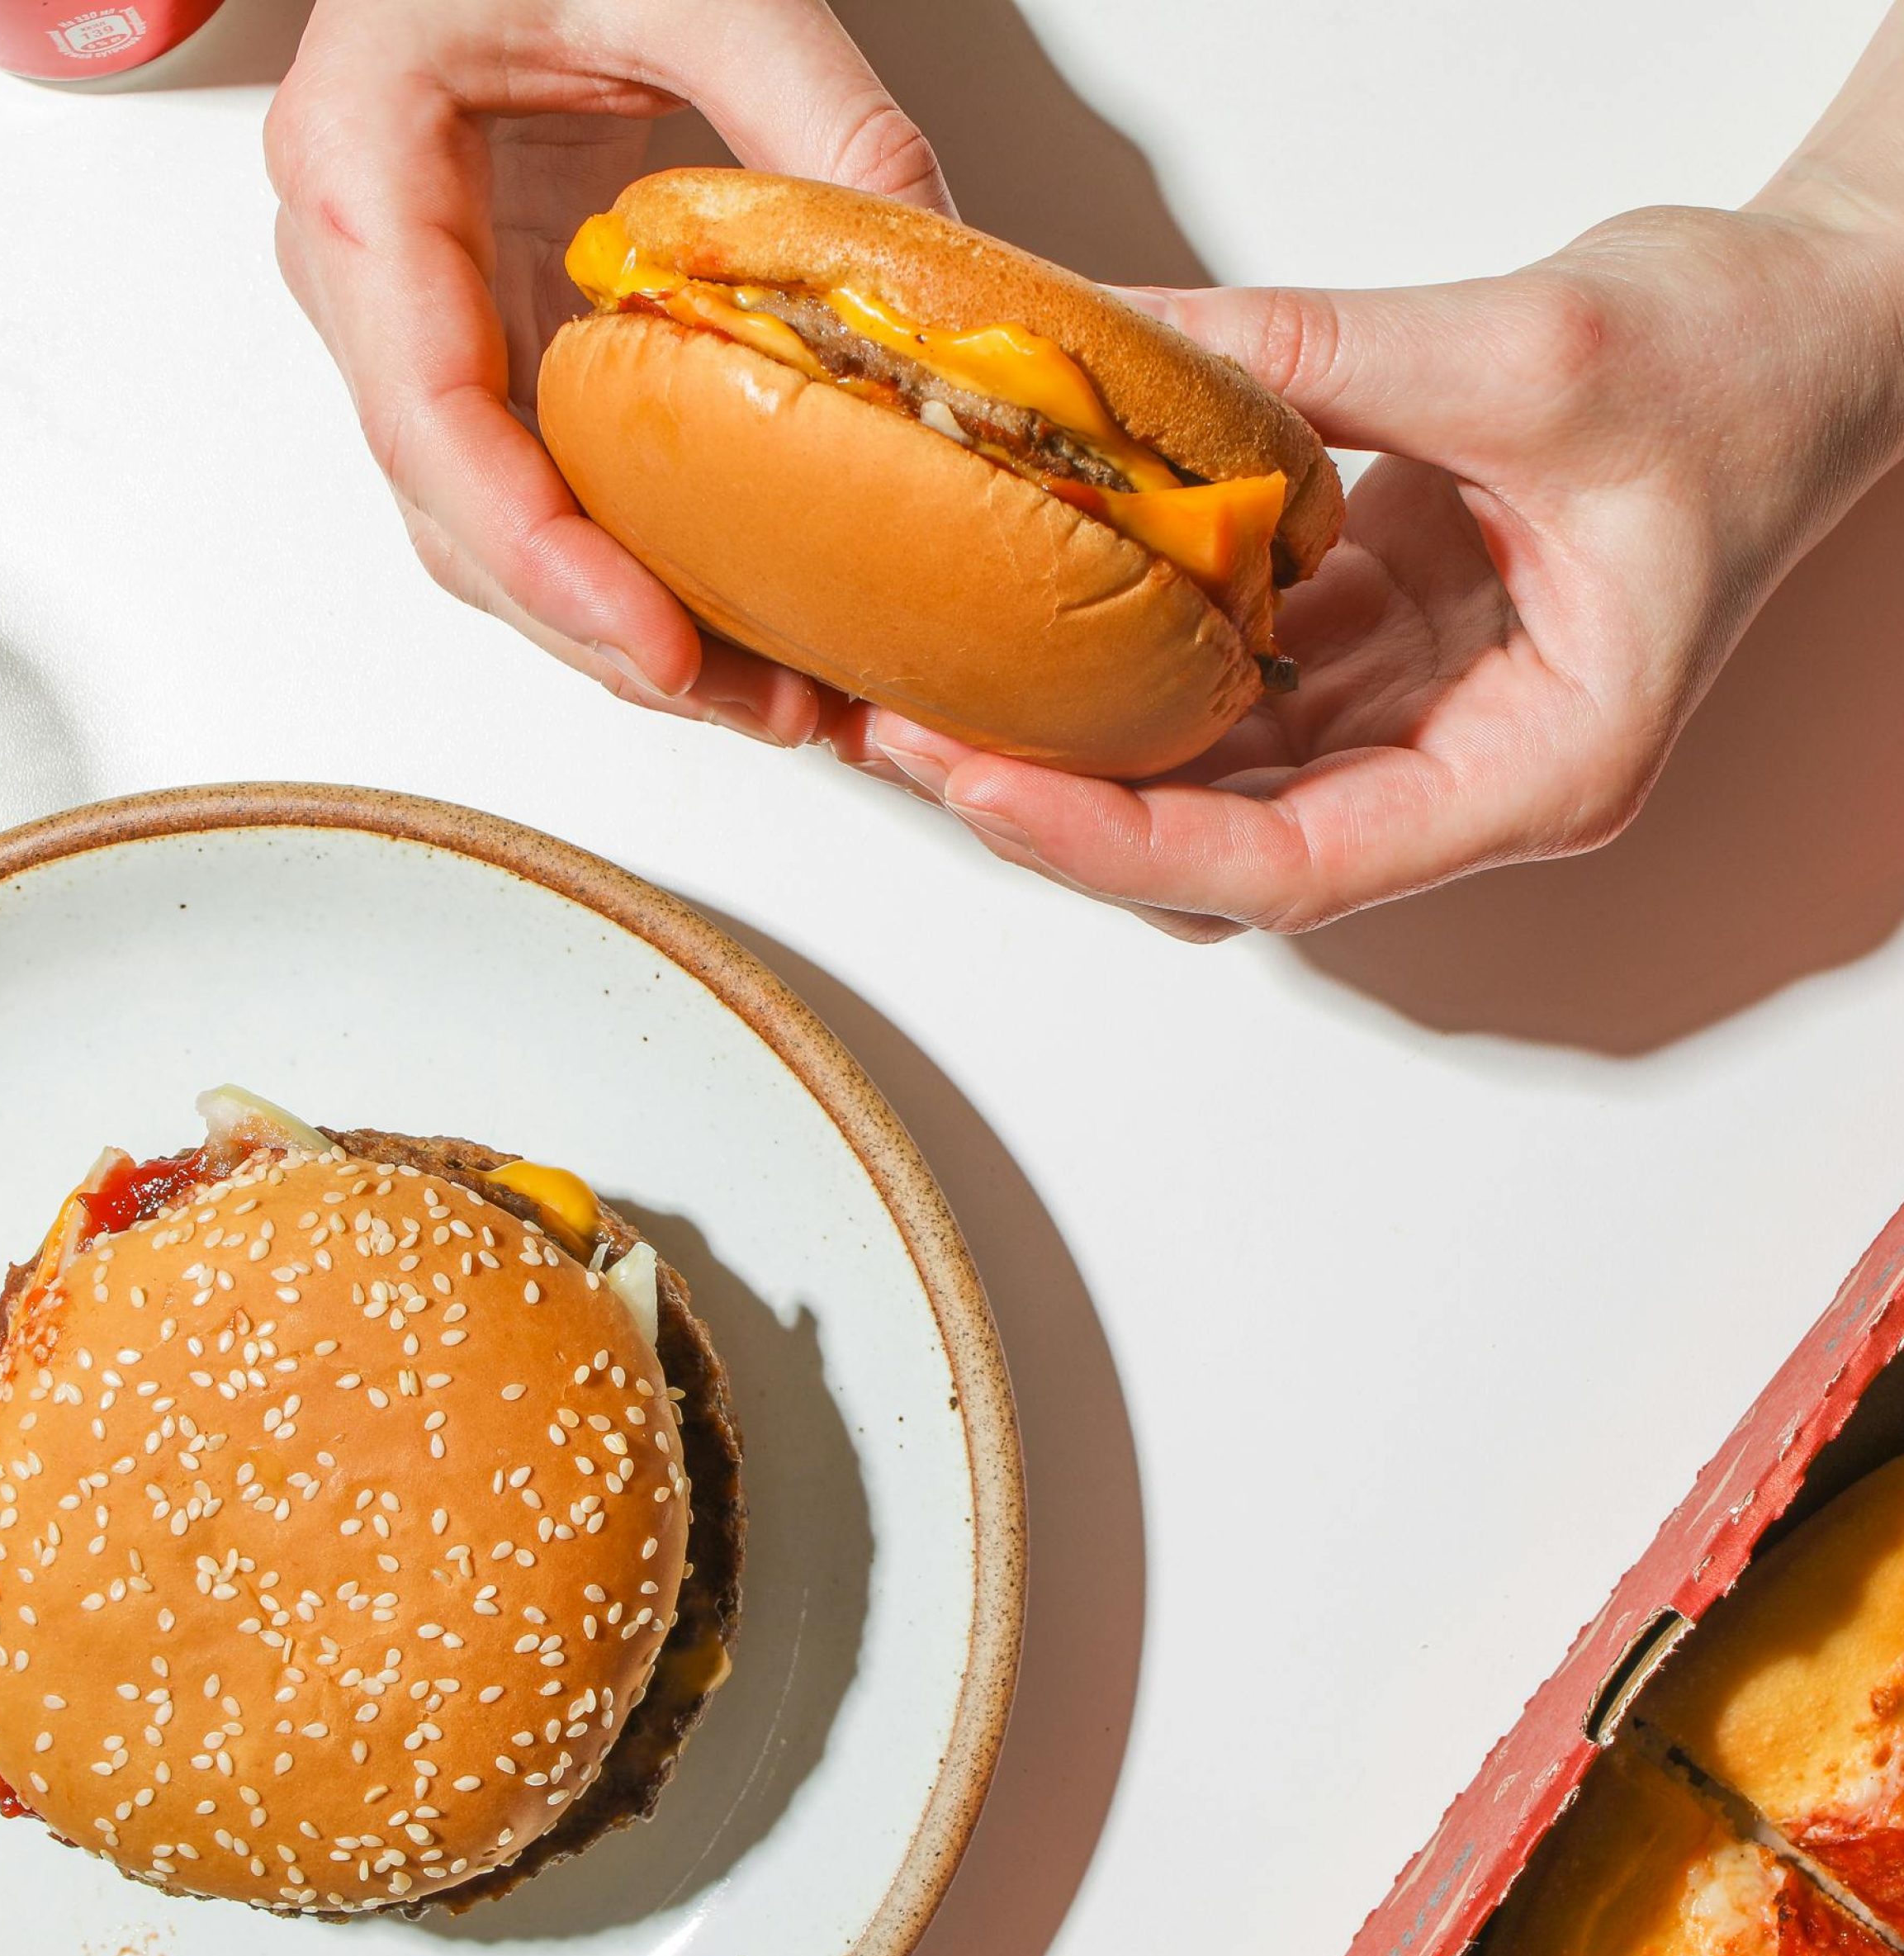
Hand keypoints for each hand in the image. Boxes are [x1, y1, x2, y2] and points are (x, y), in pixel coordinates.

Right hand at [265, 0, 950, 745]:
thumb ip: (817, 116)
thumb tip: (951, 283)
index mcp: (362, 170)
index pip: (428, 416)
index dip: (541, 556)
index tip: (660, 649)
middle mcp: (367, 270)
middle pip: (460, 518)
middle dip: (609, 636)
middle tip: (768, 709)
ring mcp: (424, 317)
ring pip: (494, 534)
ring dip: (626, 632)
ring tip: (778, 699)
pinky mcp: (492, 340)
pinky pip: (543, 490)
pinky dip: (635, 568)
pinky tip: (738, 617)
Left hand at [832, 196, 1903, 938]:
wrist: (1821, 324)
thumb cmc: (1747, 365)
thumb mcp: (1527, 350)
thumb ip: (1309, 359)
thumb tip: (1109, 357)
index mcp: (1537, 768)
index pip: (1291, 866)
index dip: (1121, 847)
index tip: (982, 787)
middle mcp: (1465, 777)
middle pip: (1225, 851)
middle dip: (1063, 810)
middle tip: (909, 735)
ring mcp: (1418, 725)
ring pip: (1213, 792)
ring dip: (1080, 753)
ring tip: (935, 691)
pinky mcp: (1383, 660)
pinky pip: (1232, 699)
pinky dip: (1135, 671)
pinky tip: (1042, 620)